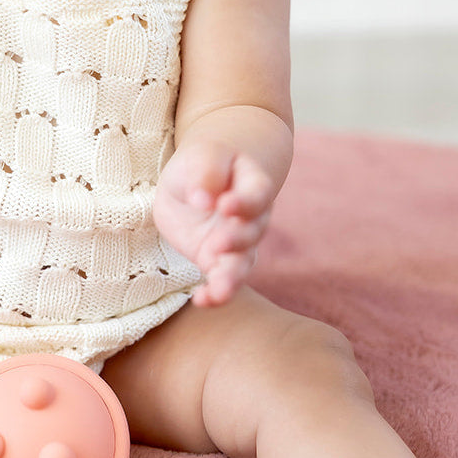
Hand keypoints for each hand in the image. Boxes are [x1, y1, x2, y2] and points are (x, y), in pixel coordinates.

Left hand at [154, 138, 274, 306]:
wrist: (202, 177)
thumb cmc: (205, 162)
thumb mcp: (202, 157)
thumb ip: (206, 173)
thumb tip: (202, 199)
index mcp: (254, 185)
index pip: (257, 195)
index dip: (244, 202)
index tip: (225, 205)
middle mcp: (252, 219)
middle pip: (250, 234)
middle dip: (235, 241)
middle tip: (218, 243)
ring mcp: (237, 244)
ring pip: (240, 265)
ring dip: (230, 279)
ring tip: (219, 290)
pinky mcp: (217, 260)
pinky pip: (221, 281)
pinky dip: (214, 294)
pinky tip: (201, 300)